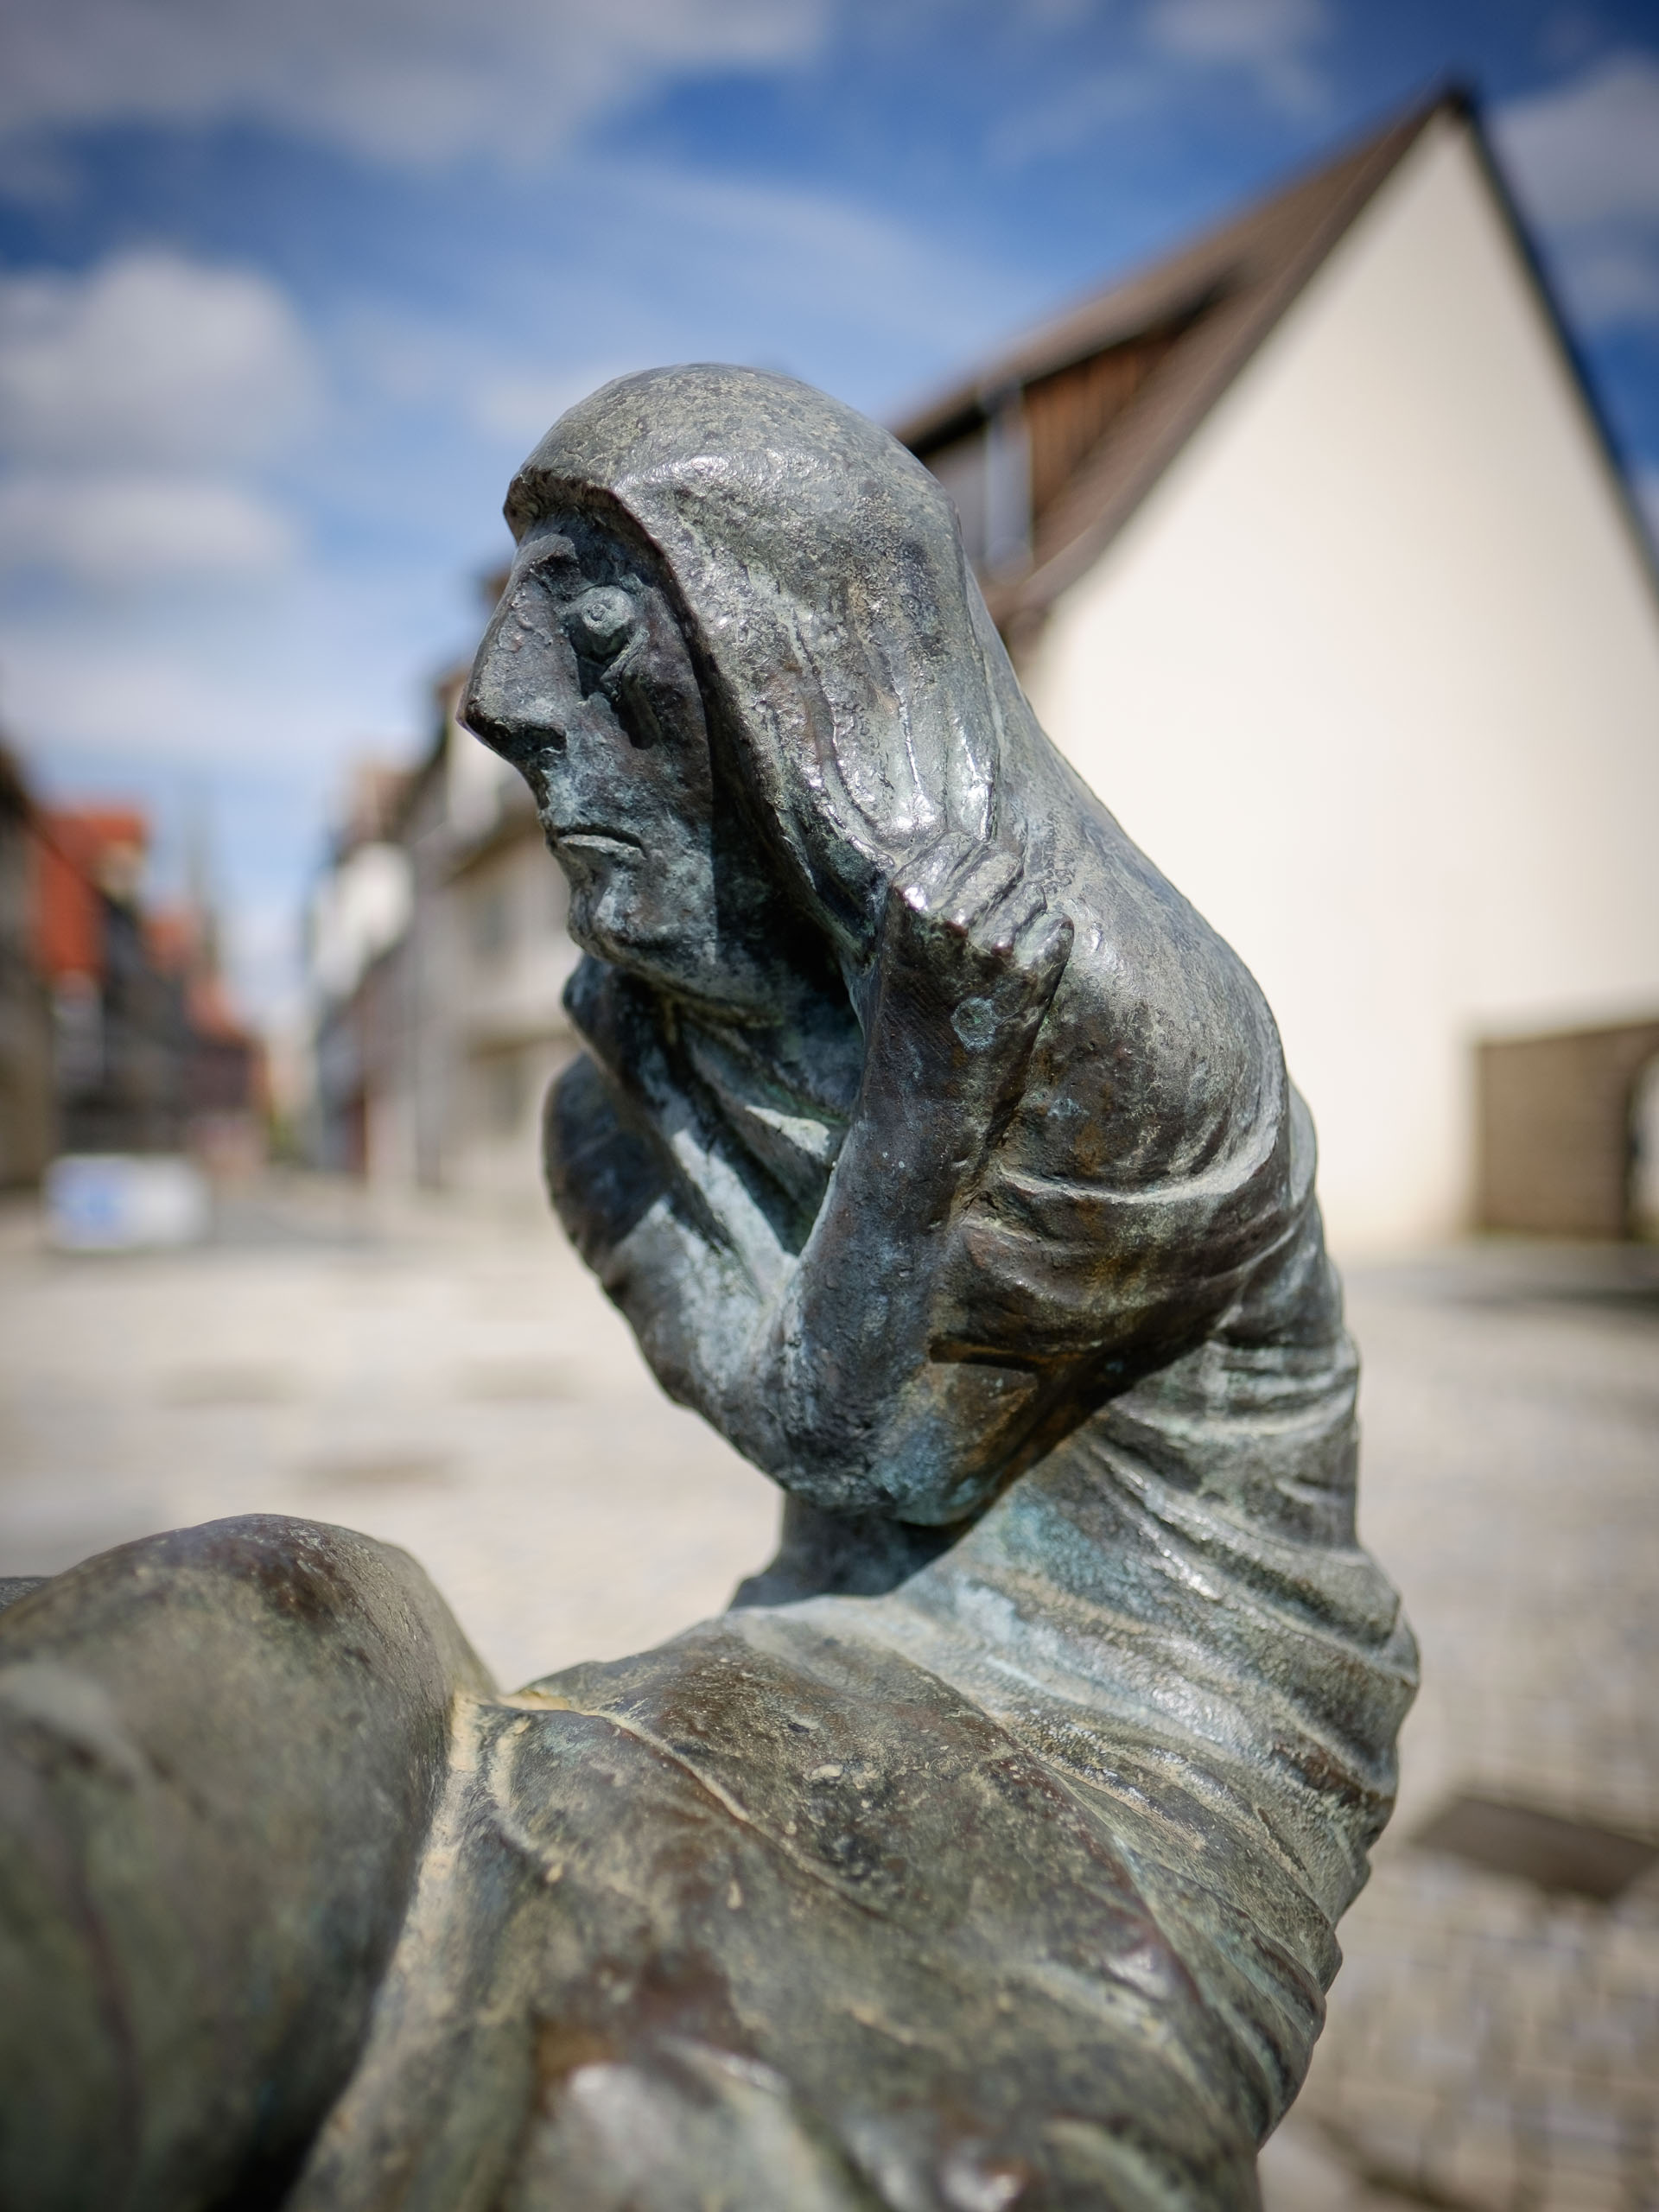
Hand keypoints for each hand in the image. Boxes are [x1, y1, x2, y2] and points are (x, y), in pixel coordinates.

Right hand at [872, 832, 1071, 1115]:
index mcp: (907, 897)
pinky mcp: (1029, 974)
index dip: (970, 877)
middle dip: (1003, 898)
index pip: (964, 845)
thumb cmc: (907, 1020)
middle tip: (983, 952)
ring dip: (1025, 928)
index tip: (959, 917)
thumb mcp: (892, 946)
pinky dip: (1048, 952)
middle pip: (1004, 864)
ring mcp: (991, 944)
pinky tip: (1020, 986)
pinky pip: (1057, 928)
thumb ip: (923, 891)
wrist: (924, 1101)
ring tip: (996, 975)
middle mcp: (948, 914)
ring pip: (1034, 896)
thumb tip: (967, 844)